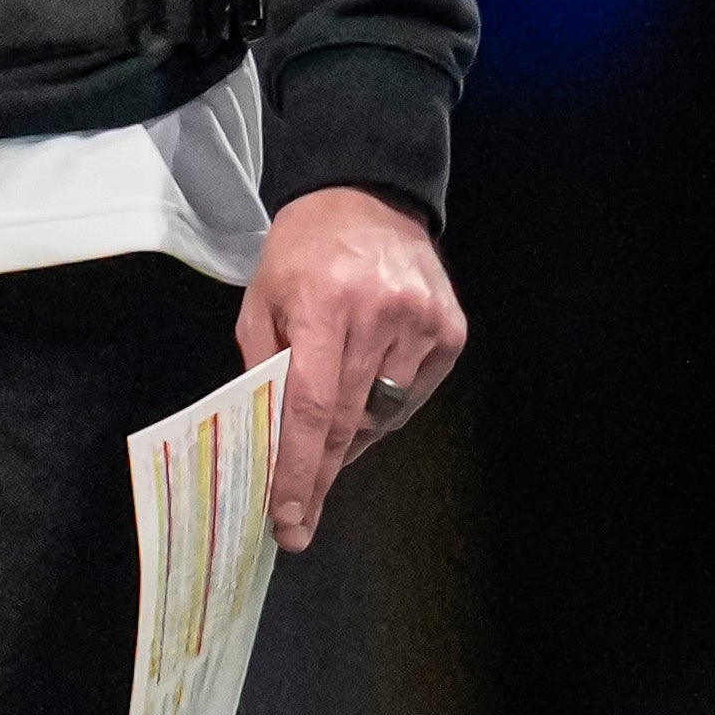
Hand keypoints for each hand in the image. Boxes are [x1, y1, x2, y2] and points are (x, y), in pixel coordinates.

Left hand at [236, 185, 465, 553]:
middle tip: (298, 518)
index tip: (289, 519)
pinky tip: (366, 395)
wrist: (368, 195)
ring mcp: (424, 324)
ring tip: (327, 440)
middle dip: (320, 474)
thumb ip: (264, 365)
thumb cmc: (304, 251)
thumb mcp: (263, 297)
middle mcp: (381, 315)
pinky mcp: (451, 331)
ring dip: (352, 438)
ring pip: (384, 414)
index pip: (312, 406)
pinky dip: (385, 408)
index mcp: (324, 304)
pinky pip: (413, 395)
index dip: (300, 470)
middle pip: (348, 419)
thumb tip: (272, 441)